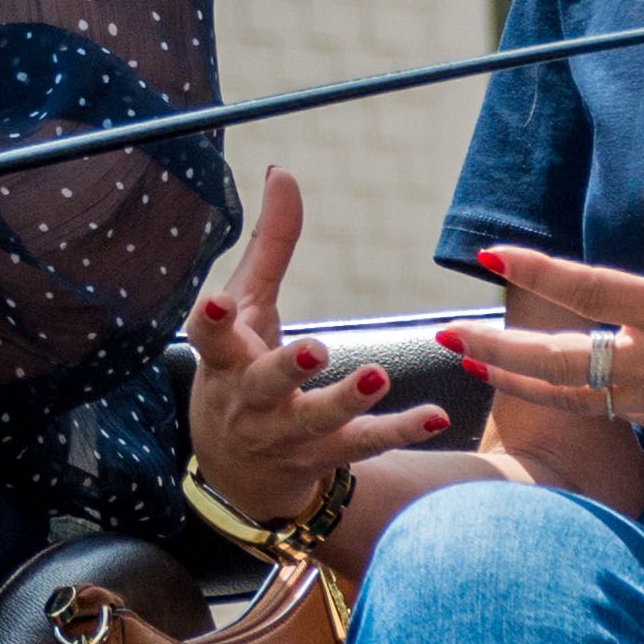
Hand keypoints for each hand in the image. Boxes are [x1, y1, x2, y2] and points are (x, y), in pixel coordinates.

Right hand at [182, 167, 445, 521]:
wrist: (238, 472)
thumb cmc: (241, 370)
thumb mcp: (251, 308)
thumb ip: (269, 244)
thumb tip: (281, 170)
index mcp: (225, 359)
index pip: (209, 338)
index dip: (212, 320)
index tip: (218, 301)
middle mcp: (250, 401)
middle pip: (265, 384)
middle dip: (287, 368)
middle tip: (315, 348)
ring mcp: (287, 434)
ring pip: (315, 422)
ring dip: (344, 401)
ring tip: (376, 376)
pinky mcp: (324, 456)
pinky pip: (363, 446)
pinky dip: (399, 432)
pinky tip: (435, 416)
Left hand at [443, 125, 643, 479]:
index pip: (595, 289)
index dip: (538, 270)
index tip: (490, 254)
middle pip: (561, 359)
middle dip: (499, 347)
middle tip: (446, 331)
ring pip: (571, 393)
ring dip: (515, 376)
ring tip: (466, 358)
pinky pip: (602, 410)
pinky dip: (558, 397)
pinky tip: (531, 383)